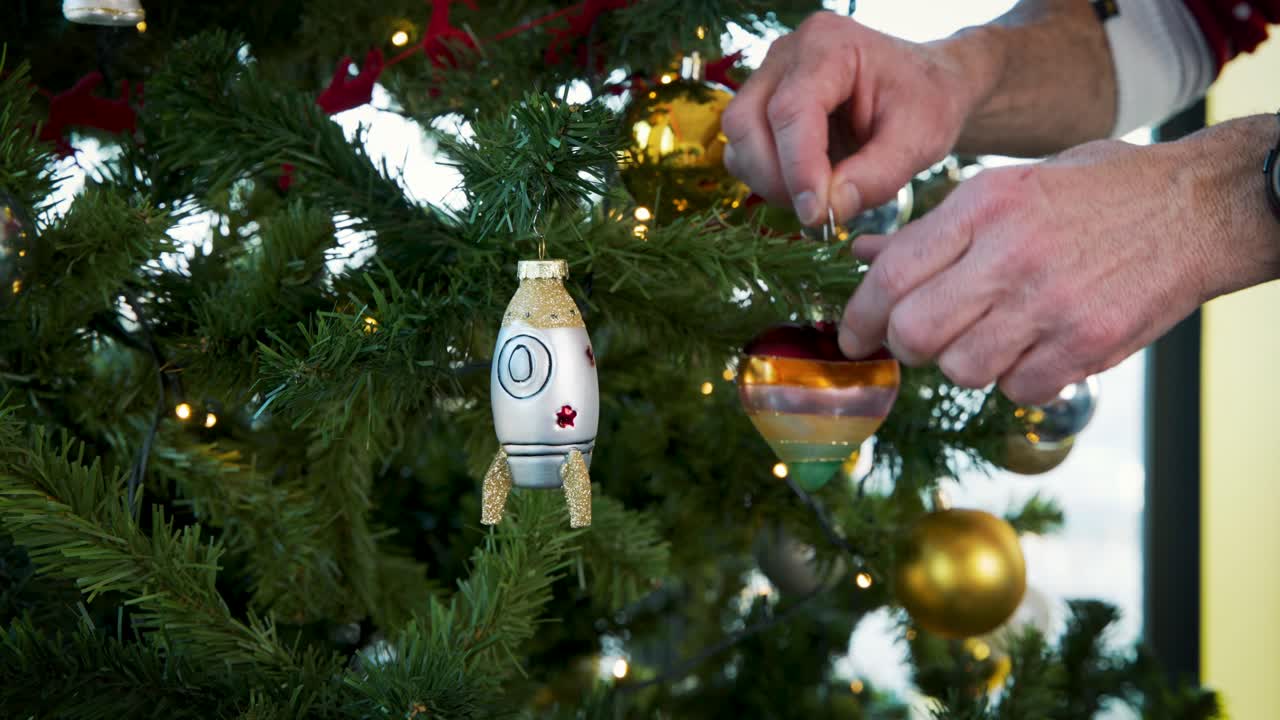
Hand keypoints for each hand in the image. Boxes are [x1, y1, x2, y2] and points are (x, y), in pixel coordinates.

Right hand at [720, 12, 987, 224]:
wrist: (924, 89)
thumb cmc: (926, 104)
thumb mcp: (920, 140)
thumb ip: (877, 176)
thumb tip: (826, 210)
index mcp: (830, 45)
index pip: (791, 109)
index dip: (797, 167)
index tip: (816, 214)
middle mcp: (787, 54)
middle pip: (746, 122)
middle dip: (776, 179)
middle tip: (818, 211)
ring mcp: (768, 77)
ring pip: (738, 140)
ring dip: (769, 182)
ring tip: (817, 197)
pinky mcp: (761, 105)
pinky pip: (743, 150)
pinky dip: (768, 179)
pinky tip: (807, 185)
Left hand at [838, 136, 1250, 404]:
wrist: (1196, 208)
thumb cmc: (1091, 195)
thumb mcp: (1006, 187)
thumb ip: (930, 230)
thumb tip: (861, 257)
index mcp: (984, 205)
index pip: (891, 275)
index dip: (859, 315)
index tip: (853, 334)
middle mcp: (1012, 254)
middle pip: (914, 333)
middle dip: (906, 345)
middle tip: (924, 337)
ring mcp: (1052, 303)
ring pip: (961, 369)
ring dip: (965, 363)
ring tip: (994, 333)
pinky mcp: (1089, 344)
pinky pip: (1018, 390)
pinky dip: (1018, 380)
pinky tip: (1037, 347)